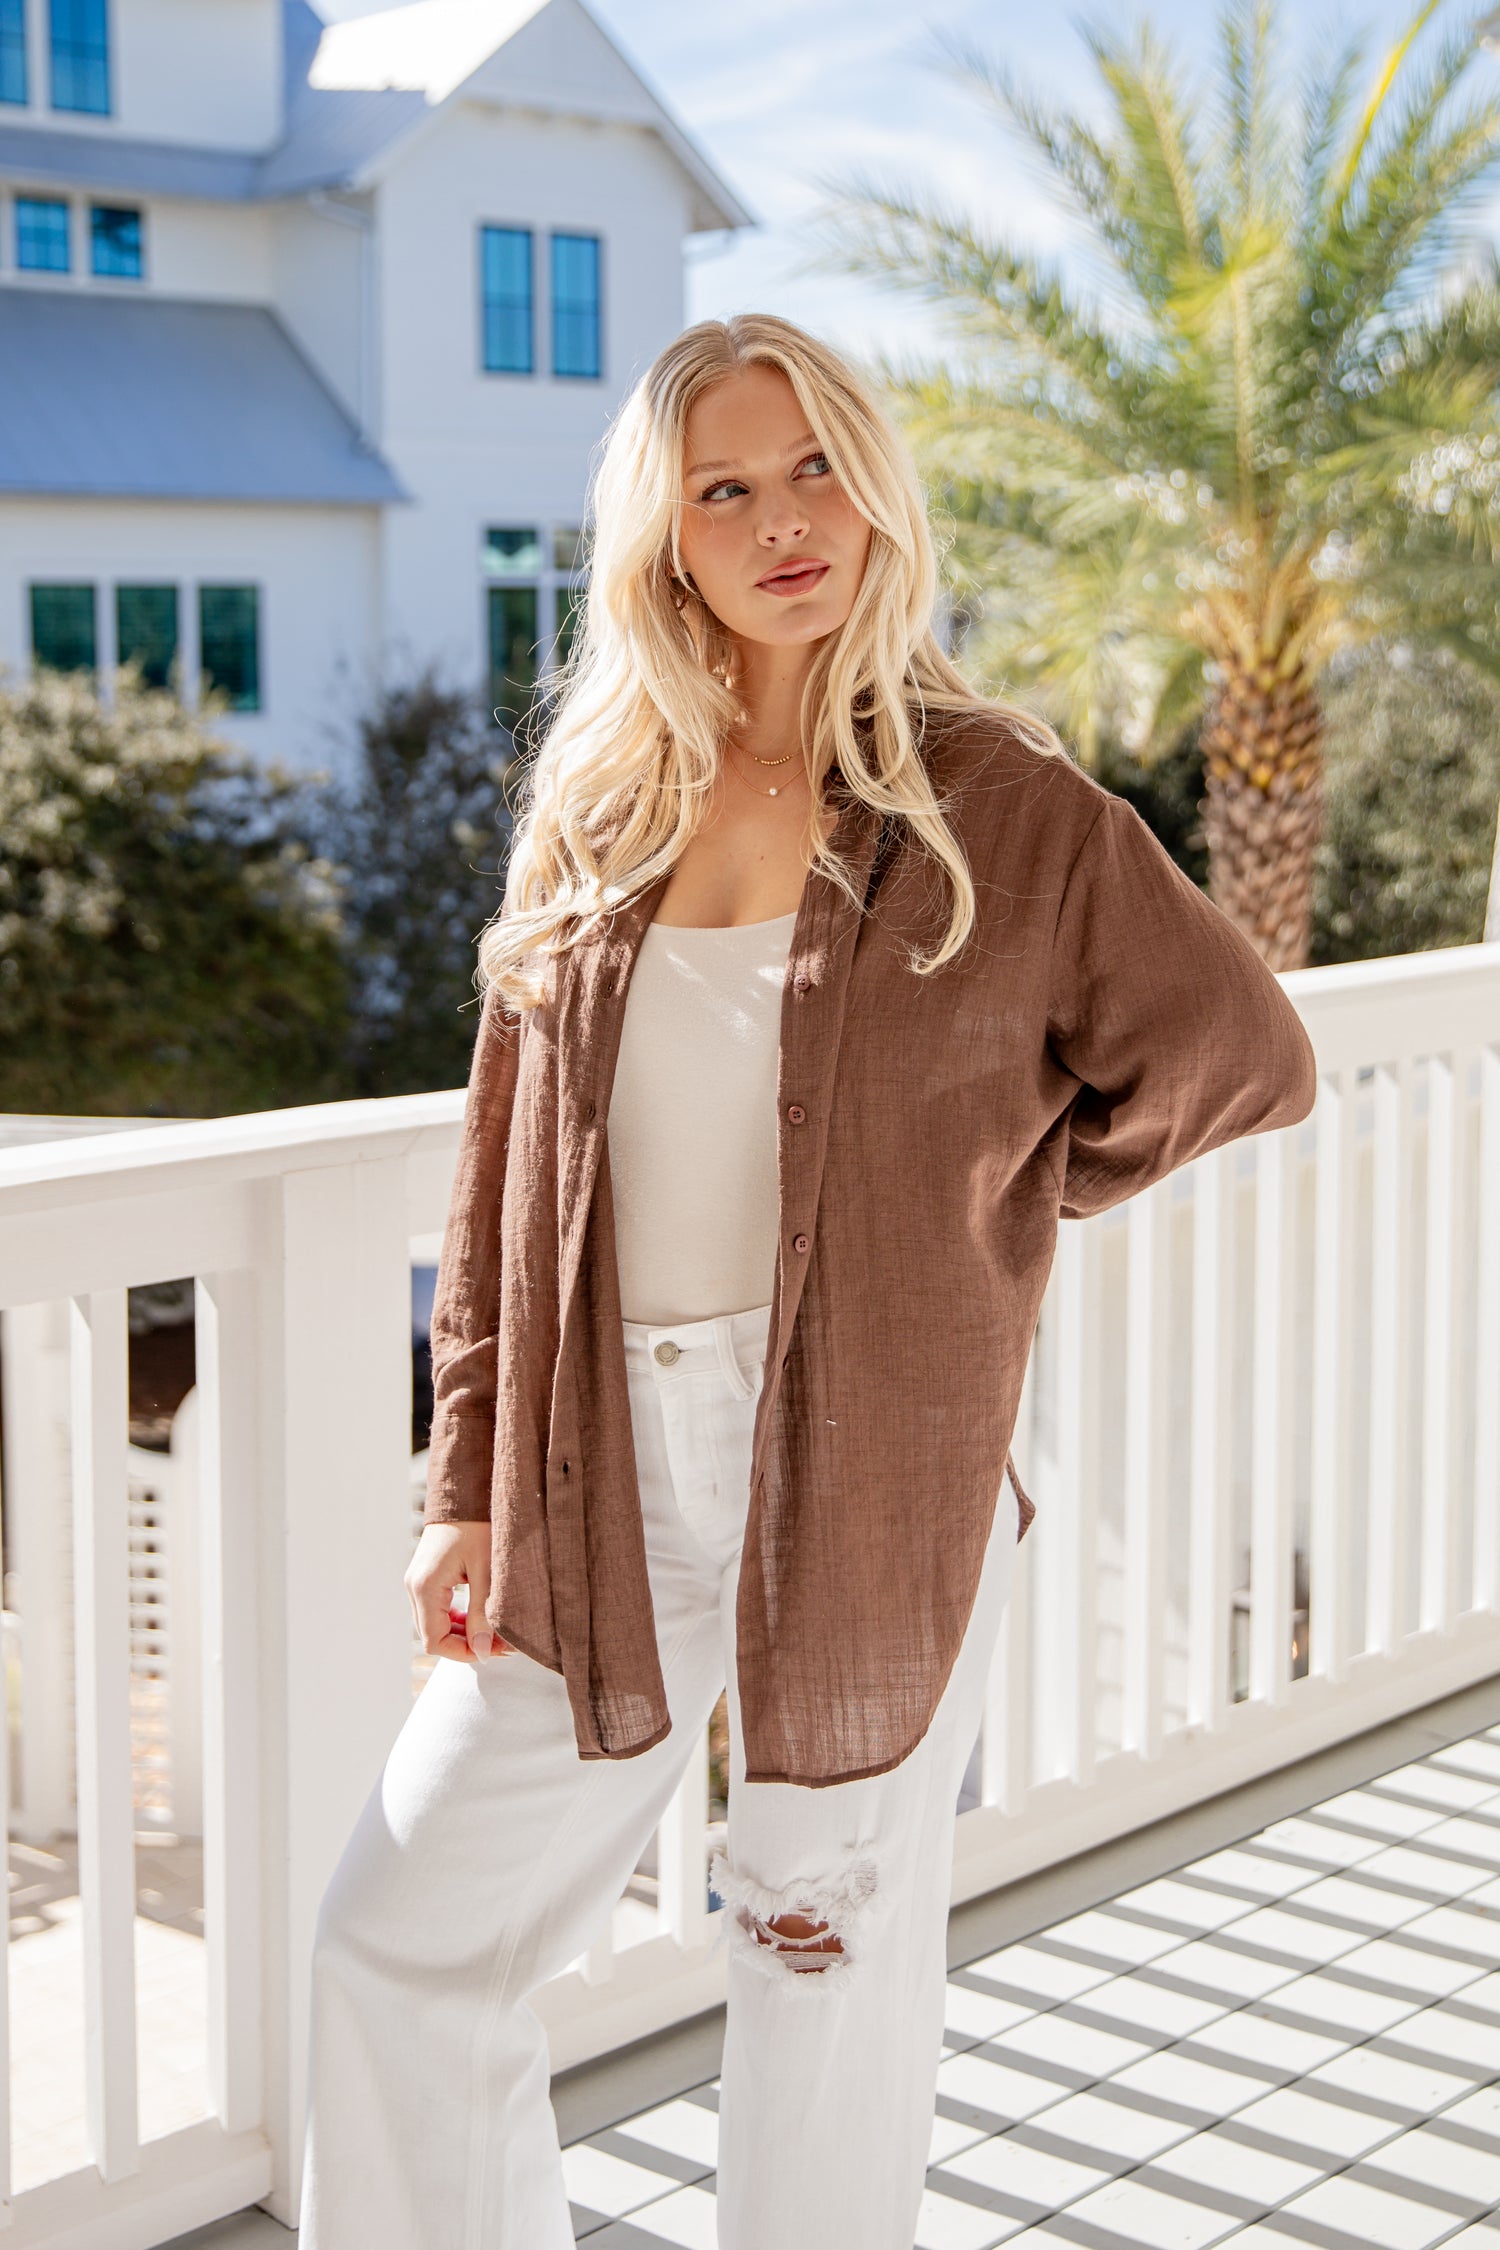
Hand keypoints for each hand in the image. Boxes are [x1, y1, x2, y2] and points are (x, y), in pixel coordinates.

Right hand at [404, 1522, 510, 1663]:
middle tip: (502, 1643)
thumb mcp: (486, 1571)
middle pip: (432, 1635)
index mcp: (425, 1586)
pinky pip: (435, 1609)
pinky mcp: (425, 1576)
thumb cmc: (478, 1525)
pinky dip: (455, 1618)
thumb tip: (481, 1652)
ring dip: (462, 1632)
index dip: (464, 1653)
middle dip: (467, 1644)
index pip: (435, 1641)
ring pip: (434, 1624)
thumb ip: (482, 1613)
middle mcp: (414, 1586)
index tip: (495, 1651)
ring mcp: (417, 1581)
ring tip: (494, 1630)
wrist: (466, 1492)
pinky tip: (477, 1614)